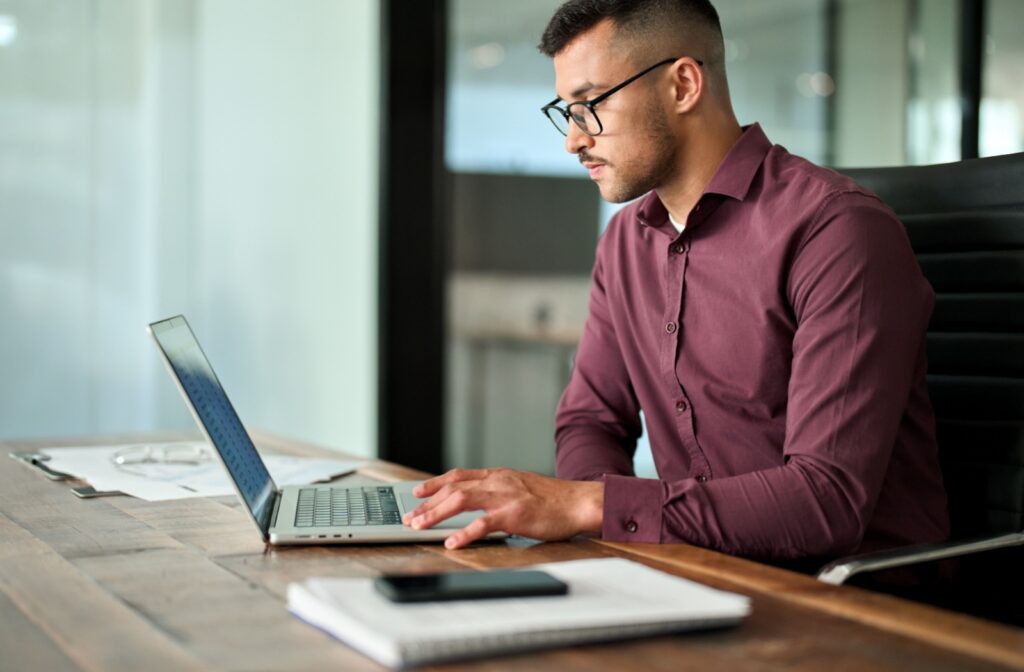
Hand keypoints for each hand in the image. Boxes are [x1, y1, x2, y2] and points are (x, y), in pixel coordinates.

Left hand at [401, 468, 603, 549]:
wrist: (578, 502)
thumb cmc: (552, 500)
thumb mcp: (519, 487)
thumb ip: (497, 492)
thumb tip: (475, 503)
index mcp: (498, 475)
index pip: (458, 475)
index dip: (435, 483)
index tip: (417, 492)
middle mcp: (497, 481)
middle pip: (453, 488)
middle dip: (427, 503)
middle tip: (409, 517)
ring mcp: (504, 496)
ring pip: (460, 500)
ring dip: (436, 514)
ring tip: (419, 527)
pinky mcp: (514, 514)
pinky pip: (483, 524)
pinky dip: (464, 533)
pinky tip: (452, 542)